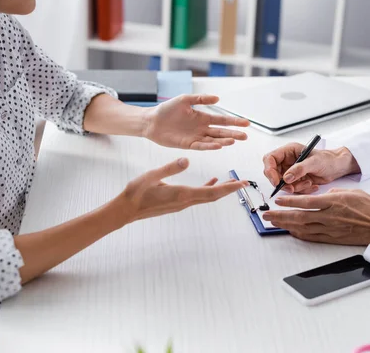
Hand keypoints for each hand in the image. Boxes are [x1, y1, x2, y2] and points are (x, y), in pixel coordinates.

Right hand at [117, 158, 247, 221]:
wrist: (126, 210)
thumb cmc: (137, 193)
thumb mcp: (152, 175)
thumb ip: (170, 167)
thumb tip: (187, 159)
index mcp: (182, 194)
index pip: (211, 192)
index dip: (228, 188)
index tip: (242, 184)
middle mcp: (185, 201)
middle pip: (213, 196)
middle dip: (229, 189)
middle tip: (243, 183)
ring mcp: (181, 203)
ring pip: (206, 196)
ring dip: (219, 189)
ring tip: (231, 181)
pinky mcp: (177, 202)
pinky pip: (198, 196)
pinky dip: (207, 188)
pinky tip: (211, 181)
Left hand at [143, 95, 249, 149]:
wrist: (151, 120)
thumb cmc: (167, 109)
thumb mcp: (185, 99)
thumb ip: (201, 99)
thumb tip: (217, 98)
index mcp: (203, 118)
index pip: (222, 120)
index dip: (234, 122)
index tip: (246, 123)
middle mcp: (202, 129)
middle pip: (221, 132)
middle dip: (234, 134)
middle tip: (245, 135)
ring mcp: (196, 137)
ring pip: (213, 140)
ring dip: (224, 141)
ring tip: (234, 140)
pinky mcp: (187, 144)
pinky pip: (201, 146)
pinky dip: (210, 146)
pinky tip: (218, 145)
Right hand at [262, 143, 360, 193]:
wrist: (338, 167)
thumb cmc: (328, 159)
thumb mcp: (314, 162)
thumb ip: (299, 169)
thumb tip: (286, 178)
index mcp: (288, 151)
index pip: (270, 159)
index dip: (270, 170)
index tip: (276, 181)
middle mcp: (287, 161)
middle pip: (273, 173)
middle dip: (282, 183)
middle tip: (291, 188)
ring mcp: (291, 171)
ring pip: (283, 184)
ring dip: (294, 187)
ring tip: (308, 183)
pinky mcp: (296, 180)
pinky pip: (292, 188)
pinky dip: (301, 190)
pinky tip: (311, 184)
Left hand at [262, 189, 369, 244]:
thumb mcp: (352, 192)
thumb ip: (334, 193)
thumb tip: (322, 194)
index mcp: (334, 201)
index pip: (306, 201)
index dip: (290, 202)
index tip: (277, 200)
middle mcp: (330, 216)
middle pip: (299, 217)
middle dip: (280, 216)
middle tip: (267, 215)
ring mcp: (331, 229)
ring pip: (303, 228)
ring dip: (286, 226)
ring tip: (273, 223)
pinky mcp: (333, 238)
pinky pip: (312, 237)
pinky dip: (299, 234)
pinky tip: (291, 232)